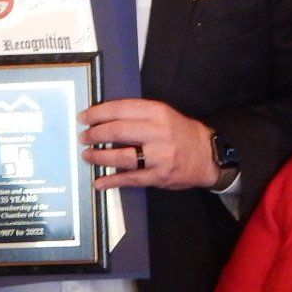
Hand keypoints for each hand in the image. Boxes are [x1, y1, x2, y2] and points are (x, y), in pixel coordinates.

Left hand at [81, 99, 220, 189]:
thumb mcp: (164, 114)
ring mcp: (158, 156)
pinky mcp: (158, 176)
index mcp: (158, 113)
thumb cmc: (181, 133)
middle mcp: (158, 132)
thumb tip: (105, 118)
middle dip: (95, 135)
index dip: (98, 113)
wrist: (208, 156)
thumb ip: (138, 115)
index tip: (83, 117)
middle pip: (117, 131)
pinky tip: (98, 182)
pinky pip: (130, 179)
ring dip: (99, 157)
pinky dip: (112, 181)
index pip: (121, 109)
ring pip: (121, 156)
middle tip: (84, 137)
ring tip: (87, 156)